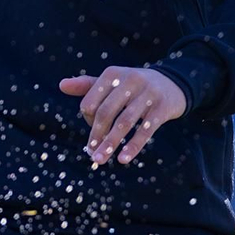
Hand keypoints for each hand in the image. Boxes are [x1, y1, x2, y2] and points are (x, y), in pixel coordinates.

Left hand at [59, 67, 187, 165]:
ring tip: (100, 160)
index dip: (88, 120)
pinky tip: (122, 159)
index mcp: (113, 74)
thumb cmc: (135, 86)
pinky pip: (145, 130)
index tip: (94, 134)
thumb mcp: (113, 81)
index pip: (91, 101)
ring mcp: (147, 93)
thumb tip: (61, 85)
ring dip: (110, 144)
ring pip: (124, 122)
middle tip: (91, 155)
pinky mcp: (162, 107)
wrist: (173, 84)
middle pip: (106, 112)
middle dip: (96, 136)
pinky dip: (133, 146)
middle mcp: (130, 80)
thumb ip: (87, 85)